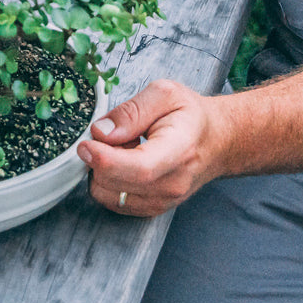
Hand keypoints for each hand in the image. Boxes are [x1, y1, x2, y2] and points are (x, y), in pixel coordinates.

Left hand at [76, 79, 226, 216]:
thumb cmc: (190, 115)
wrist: (216, 141)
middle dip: (99, 157)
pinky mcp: (152, 208)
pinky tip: (124, 162)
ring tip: (123, 147)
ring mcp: (164, 201)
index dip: (105, 159)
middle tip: (112, 133)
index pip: (139, 167)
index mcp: (179, 150)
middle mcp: (173, 183)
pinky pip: (112, 200)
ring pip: (108, 194)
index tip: (85, 144)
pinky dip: (108, 182)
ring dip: (102, 170)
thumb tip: (101, 132)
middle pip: (116, 183)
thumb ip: (131, 111)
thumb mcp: (164, 93)